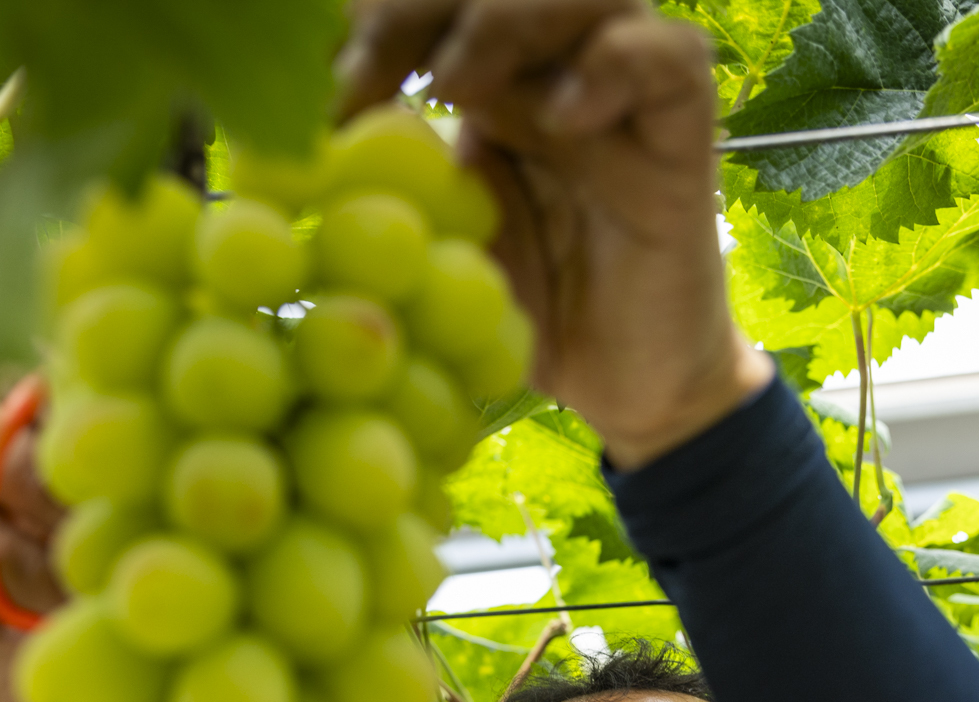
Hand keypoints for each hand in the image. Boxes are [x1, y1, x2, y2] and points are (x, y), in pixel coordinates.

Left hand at [339, 0, 771, 469]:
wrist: (627, 387)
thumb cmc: (526, 314)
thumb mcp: (434, 248)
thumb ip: (384, 183)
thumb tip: (297, 133)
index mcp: (488, 75)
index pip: (430, 4)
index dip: (367, 17)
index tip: (305, 76)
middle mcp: (555, 66)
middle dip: (415, 9)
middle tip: (359, 73)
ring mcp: (621, 94)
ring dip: (506, 20)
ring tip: (451, 83)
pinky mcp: (682, 139)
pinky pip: (671, 61)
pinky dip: (614, 67)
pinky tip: (558, 120)